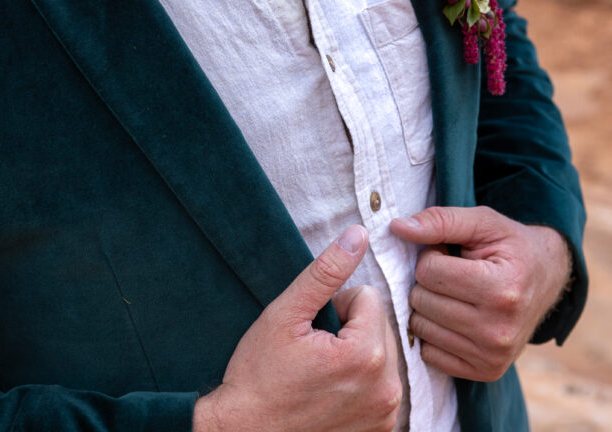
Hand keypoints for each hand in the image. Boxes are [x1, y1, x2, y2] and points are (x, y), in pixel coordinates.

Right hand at [193, 225, 401, 431]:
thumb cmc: (259, 376)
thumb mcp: (286, 314)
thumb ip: (326, 271)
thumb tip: (358, 234)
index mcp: (366, 355)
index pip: (368, 297)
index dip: (336, 306)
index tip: (311, 330)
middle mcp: (386, 389)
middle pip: (379, 326)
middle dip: (350, 330)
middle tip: (314, 351)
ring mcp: (386, 414)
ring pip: (382, 354)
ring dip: (357, 355)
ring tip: (321, 372)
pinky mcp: (382, 431)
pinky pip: (381, 385)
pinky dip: (361, 383)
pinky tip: (332, 392)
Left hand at [390, 205, 570, 381]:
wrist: (547, 278)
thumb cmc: (510, 245)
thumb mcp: (482, 221)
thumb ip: (440, 220)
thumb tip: (398, 227)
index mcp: (501, 289)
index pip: (428, 272)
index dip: (432, 255)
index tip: (450, 253)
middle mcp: (499, 330)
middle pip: (421, 301)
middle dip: (427, 281)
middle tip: (452, 273)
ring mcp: (493, 356)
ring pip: (420, 328)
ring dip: (428, 305)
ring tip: (454, 292)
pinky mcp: (486, 371)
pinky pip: (429, 354)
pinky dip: (433, 332)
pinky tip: (454, 315)